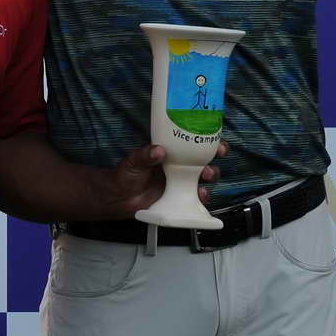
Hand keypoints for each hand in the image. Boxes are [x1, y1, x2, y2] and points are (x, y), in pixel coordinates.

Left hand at [88, 142, 223, 216]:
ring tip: (206, 176)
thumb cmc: (126, 175)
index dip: (207, 139)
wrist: (119, 198)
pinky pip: (196, 198)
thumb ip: (144, 155)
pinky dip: (202, 196)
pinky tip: (200, 195)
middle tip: (216, 155)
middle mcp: (180, 167)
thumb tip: (158, 151)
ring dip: (211, 175)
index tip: (213, 136)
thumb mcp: (133, 161)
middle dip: (214, 156)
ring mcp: (182, 183)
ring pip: (204, 178)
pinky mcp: (180, 199)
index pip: (192, 142)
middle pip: (205, 159)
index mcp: (171, 153)